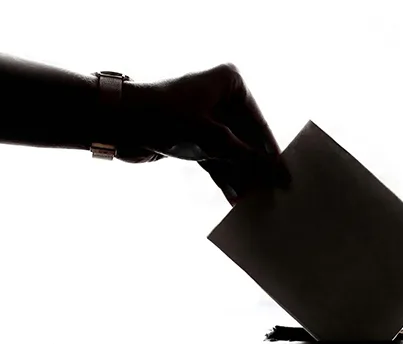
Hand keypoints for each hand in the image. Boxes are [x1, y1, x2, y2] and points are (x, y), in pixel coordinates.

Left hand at [111, 64, 290, 204]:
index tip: (286, 176)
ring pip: (231, 151)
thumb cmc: (161, 116)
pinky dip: (223, 176)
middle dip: (257, 167)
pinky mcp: (192, 138)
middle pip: (247, 139)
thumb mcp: (208, 136)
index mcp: (230, 83)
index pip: (258, 122)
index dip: (271, 152)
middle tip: (275, 193)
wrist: (115, 122)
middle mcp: (220, 98)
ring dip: (241, 175)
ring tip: (257, 200)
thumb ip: (241, 154)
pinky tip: (235, 197)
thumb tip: (271, 169)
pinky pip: (215, 159)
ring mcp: (206, 119)